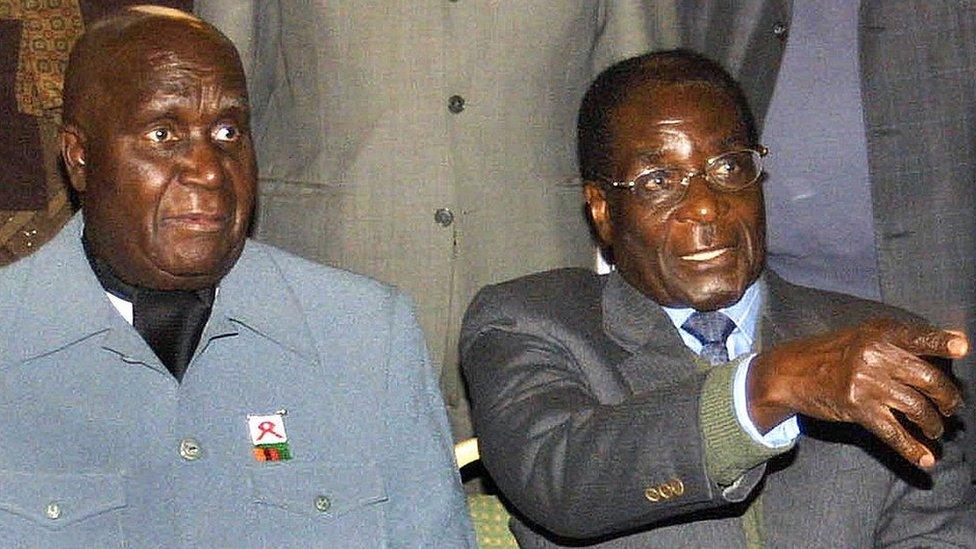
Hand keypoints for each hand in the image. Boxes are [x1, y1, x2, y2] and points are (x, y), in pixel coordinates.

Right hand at [748, 318, 966, 467]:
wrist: (790, 372)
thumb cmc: (829, 354)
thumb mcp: (862, 336)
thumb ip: (902, 340)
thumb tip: (953, 339)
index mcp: (879, 334)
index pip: (918, 337)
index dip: (942, 342)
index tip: (963, 347)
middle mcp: (875, 356)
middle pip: (927, 378)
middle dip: (948, 398)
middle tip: (951, 408)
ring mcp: (867, 383)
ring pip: (917, 407)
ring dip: (933, 424)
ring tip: (935, 429)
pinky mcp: (857, 408)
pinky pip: (893, 432)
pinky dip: (912, 449)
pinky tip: (925, 459)